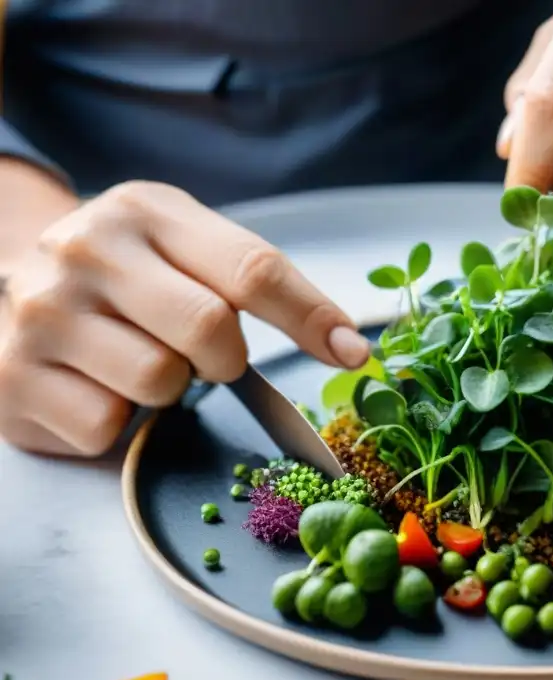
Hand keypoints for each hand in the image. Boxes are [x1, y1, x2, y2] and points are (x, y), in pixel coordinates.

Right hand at [0, 181, 368, 456]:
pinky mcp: (13, 378)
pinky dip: (121, 422)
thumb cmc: (133, 275)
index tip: (351, 354)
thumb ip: (263, 285)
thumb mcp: (190, 249)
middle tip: (206, 356)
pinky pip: (108, 427)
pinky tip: (99, 386)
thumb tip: (350, 347)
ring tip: (140, 360)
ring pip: (160, 382)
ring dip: (170, 389)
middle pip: (209, 328)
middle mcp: (86, 251)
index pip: (251, 268)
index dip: (311, 317)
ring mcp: (43, 314)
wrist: (20, 283)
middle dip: (226, 359)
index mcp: (147, 211)